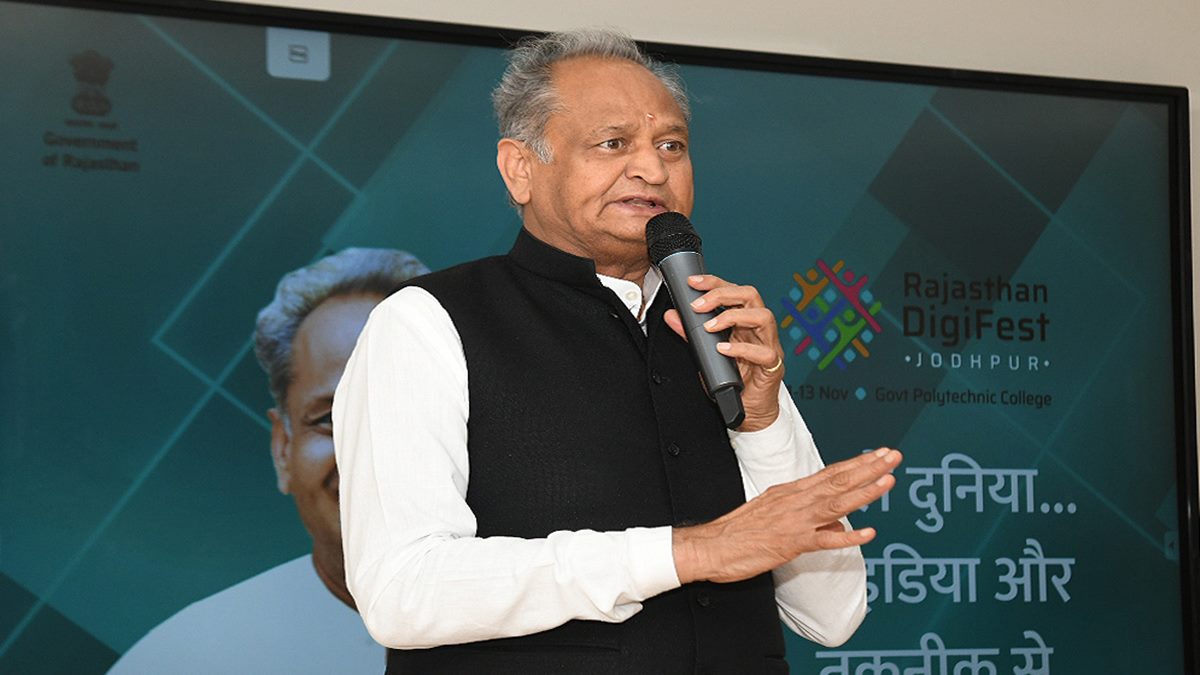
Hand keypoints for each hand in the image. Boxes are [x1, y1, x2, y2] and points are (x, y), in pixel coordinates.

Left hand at [663, 274, 783, 430]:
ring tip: (710, 326)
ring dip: (733, 317)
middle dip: (723, 294)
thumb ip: (691, 334)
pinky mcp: (773, 366)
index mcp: (745, 321)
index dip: (715, 282)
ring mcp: (769, 346)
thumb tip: (673, 316)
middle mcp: (759, 329)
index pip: (734, 291)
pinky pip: (764, 353)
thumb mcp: (707, 354)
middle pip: (751, 296)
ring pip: (764, 317)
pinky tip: (723, 349)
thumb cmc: (733, 380)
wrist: (750, 411)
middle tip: (699, 305)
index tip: (693, 282)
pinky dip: (742, 349)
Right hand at [672, 448, 900, 583]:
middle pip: (838, 481)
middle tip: (892, 455)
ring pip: (836, 503)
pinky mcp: (791, 543)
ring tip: (888, 480)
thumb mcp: (773, 513)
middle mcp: (795, 501)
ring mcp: (795, 520)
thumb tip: (836, 526)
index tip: (877, 454)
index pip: (830, 473)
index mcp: (791, 491)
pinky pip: (825, 540)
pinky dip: (847, 536)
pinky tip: (867, 532)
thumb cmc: (738, 530)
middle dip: (868, 468)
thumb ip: (806, 517)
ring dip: (864, 491)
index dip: (857, 463)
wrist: (712, 545)